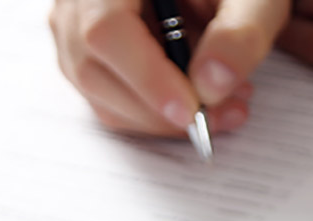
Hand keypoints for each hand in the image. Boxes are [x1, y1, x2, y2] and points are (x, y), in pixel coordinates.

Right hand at [50, 0, 283, 136]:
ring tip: (220, 107)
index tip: (189, 110)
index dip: (145, 76)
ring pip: (98, 92)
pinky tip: (197, 102)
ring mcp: (74, 27)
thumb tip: (211, 88)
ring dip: (159, 117)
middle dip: (158, 108)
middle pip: (93, 68)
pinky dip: (152, 113)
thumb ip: (238, 34)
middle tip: (218, 115)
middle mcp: (80, 0)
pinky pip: (107, 98)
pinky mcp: (86, 55)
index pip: (106, 29)